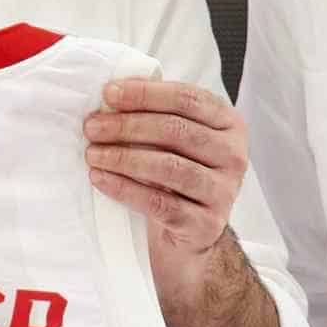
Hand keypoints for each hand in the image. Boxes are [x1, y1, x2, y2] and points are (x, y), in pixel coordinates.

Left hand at [84, 78, 247, 285]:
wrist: (193, 234)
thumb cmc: (179, 175)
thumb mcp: (176, 139)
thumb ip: (156, 112)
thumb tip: (113, 91)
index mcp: (229, 123)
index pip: (187, 99)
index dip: (145, 94)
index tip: (108, 94)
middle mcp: (233, 155)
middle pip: (176, 131)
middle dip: (127, 126)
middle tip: (92, 127)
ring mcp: (223, 191)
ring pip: (169, 167)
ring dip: (123, 158)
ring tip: (93, 154)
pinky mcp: (205, 224)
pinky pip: (160, 203)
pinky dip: (125, 189)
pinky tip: (101, 179)